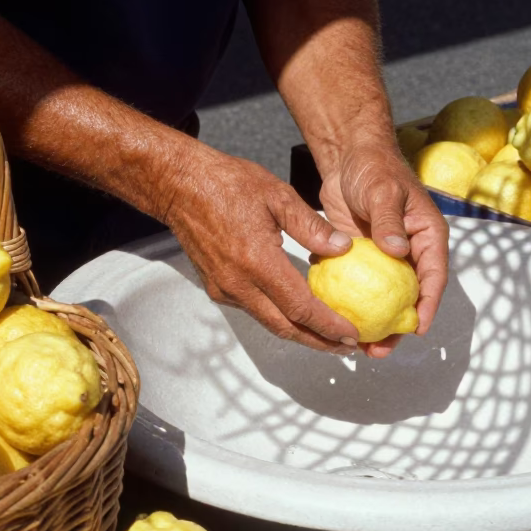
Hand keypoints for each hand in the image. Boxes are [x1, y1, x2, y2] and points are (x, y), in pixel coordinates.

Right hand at [160, 147, 361, 353]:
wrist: (180, 186)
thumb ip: (311, 227)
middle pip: (285, 327)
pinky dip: (278, 316)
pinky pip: (253, 309)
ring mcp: (224, 288)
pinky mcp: (216, 287)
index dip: (328, 325)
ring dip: (299, 332)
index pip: (300, 307)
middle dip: (318, 341)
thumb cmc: (227, 183)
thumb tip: (342, 248)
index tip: (351, 335)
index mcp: (257, 261)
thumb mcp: (278, 196)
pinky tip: (295, 310)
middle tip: (345, 346)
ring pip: (268, 322)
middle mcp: (238, 283)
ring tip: (326, 334)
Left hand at [317, 139, 448, 357]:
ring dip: (373, 323)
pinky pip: (358, 288)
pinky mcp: (361, 258)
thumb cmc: (374, 167)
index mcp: (427, 237)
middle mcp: (409, 251)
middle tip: (381, 351)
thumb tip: (397, 250)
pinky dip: (351, 306)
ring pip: (383, 299)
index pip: (433, 277)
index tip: (419, 329)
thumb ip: (389, 220)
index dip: (428, 306)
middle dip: (398, 327)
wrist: (349, 157)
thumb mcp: (383, 191)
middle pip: (409, 297)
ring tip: (361, 350)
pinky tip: (337, 324)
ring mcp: (385, 258)